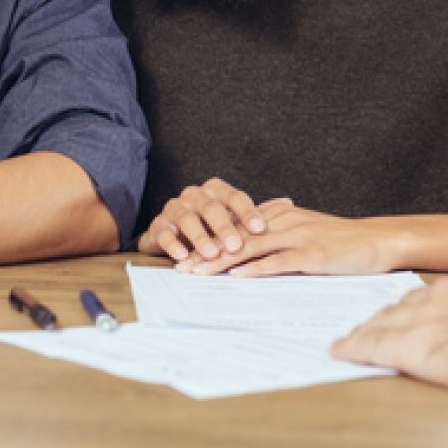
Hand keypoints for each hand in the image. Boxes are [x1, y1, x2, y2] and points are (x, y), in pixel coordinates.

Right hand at [138, 178, 277, 262]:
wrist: (171, 233)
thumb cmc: (209, 225)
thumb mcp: (233, 218)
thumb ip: (256, 212)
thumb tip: (288, 202)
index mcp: (216, 190)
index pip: (235, 197)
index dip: (248, 212)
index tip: (260, 228)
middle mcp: (196, 195)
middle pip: (212, 208)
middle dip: (225, 227)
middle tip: (236, 246)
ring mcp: (175, 208)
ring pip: (188, 219)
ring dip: (200, 237)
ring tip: (212, 254)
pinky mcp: (159, 225)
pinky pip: (165, 233)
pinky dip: (173, 245)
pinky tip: (183, 257)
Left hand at [179, 204, 395, 276]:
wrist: (377, 241)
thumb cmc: (343, 241)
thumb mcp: (309, 228)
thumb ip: (283, 229)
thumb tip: (258, 236)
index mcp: (283, 215)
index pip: (239, 228)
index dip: (212, 241)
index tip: (188, 254)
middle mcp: (286, 222)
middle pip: (238, 237)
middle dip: (208, 252)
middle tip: (182, 267)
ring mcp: (299, 237)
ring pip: (252, 248)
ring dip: (222, 261)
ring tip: (198, 272)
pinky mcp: (312, 255)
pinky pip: (279, 262)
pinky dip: (256, 269)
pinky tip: (237, 277)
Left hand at [331, 275, 447, 392]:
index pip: (430, 294)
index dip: (414, 307)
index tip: (407, 313)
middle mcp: (439, 297)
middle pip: (402, 305)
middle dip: (385, 316)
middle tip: (370, 326)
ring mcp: (422, 320)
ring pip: (383, 322)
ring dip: (367, 330)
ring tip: (354, 338)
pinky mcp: (409, 346)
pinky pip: (372, 345)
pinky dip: (354, 347)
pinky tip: (341, 351)